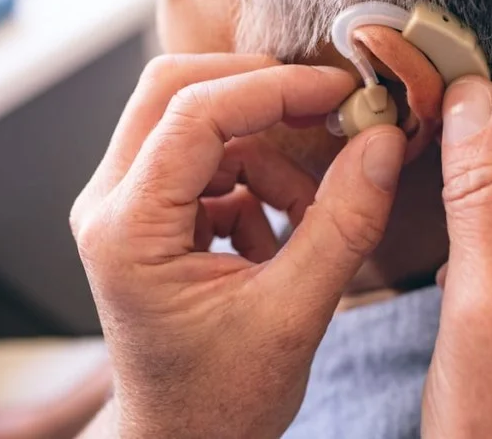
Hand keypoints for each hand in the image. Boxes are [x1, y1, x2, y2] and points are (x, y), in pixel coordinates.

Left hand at [70, 55, 406, 438]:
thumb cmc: (219, 402)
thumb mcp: (293, 316)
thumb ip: (343, 224)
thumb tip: (383, 142)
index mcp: (128, 229)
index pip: (194, 113)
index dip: (274, 88)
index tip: (340, 90)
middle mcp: (108, 204)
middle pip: (174, 91)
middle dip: (257, 92)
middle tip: (325, 110)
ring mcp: (122, 206)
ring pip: (193, 121)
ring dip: (263, 152)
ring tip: (307, 217)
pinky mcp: (147, 213)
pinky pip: (203, 159)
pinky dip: (251, 181)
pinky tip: (274, 238)